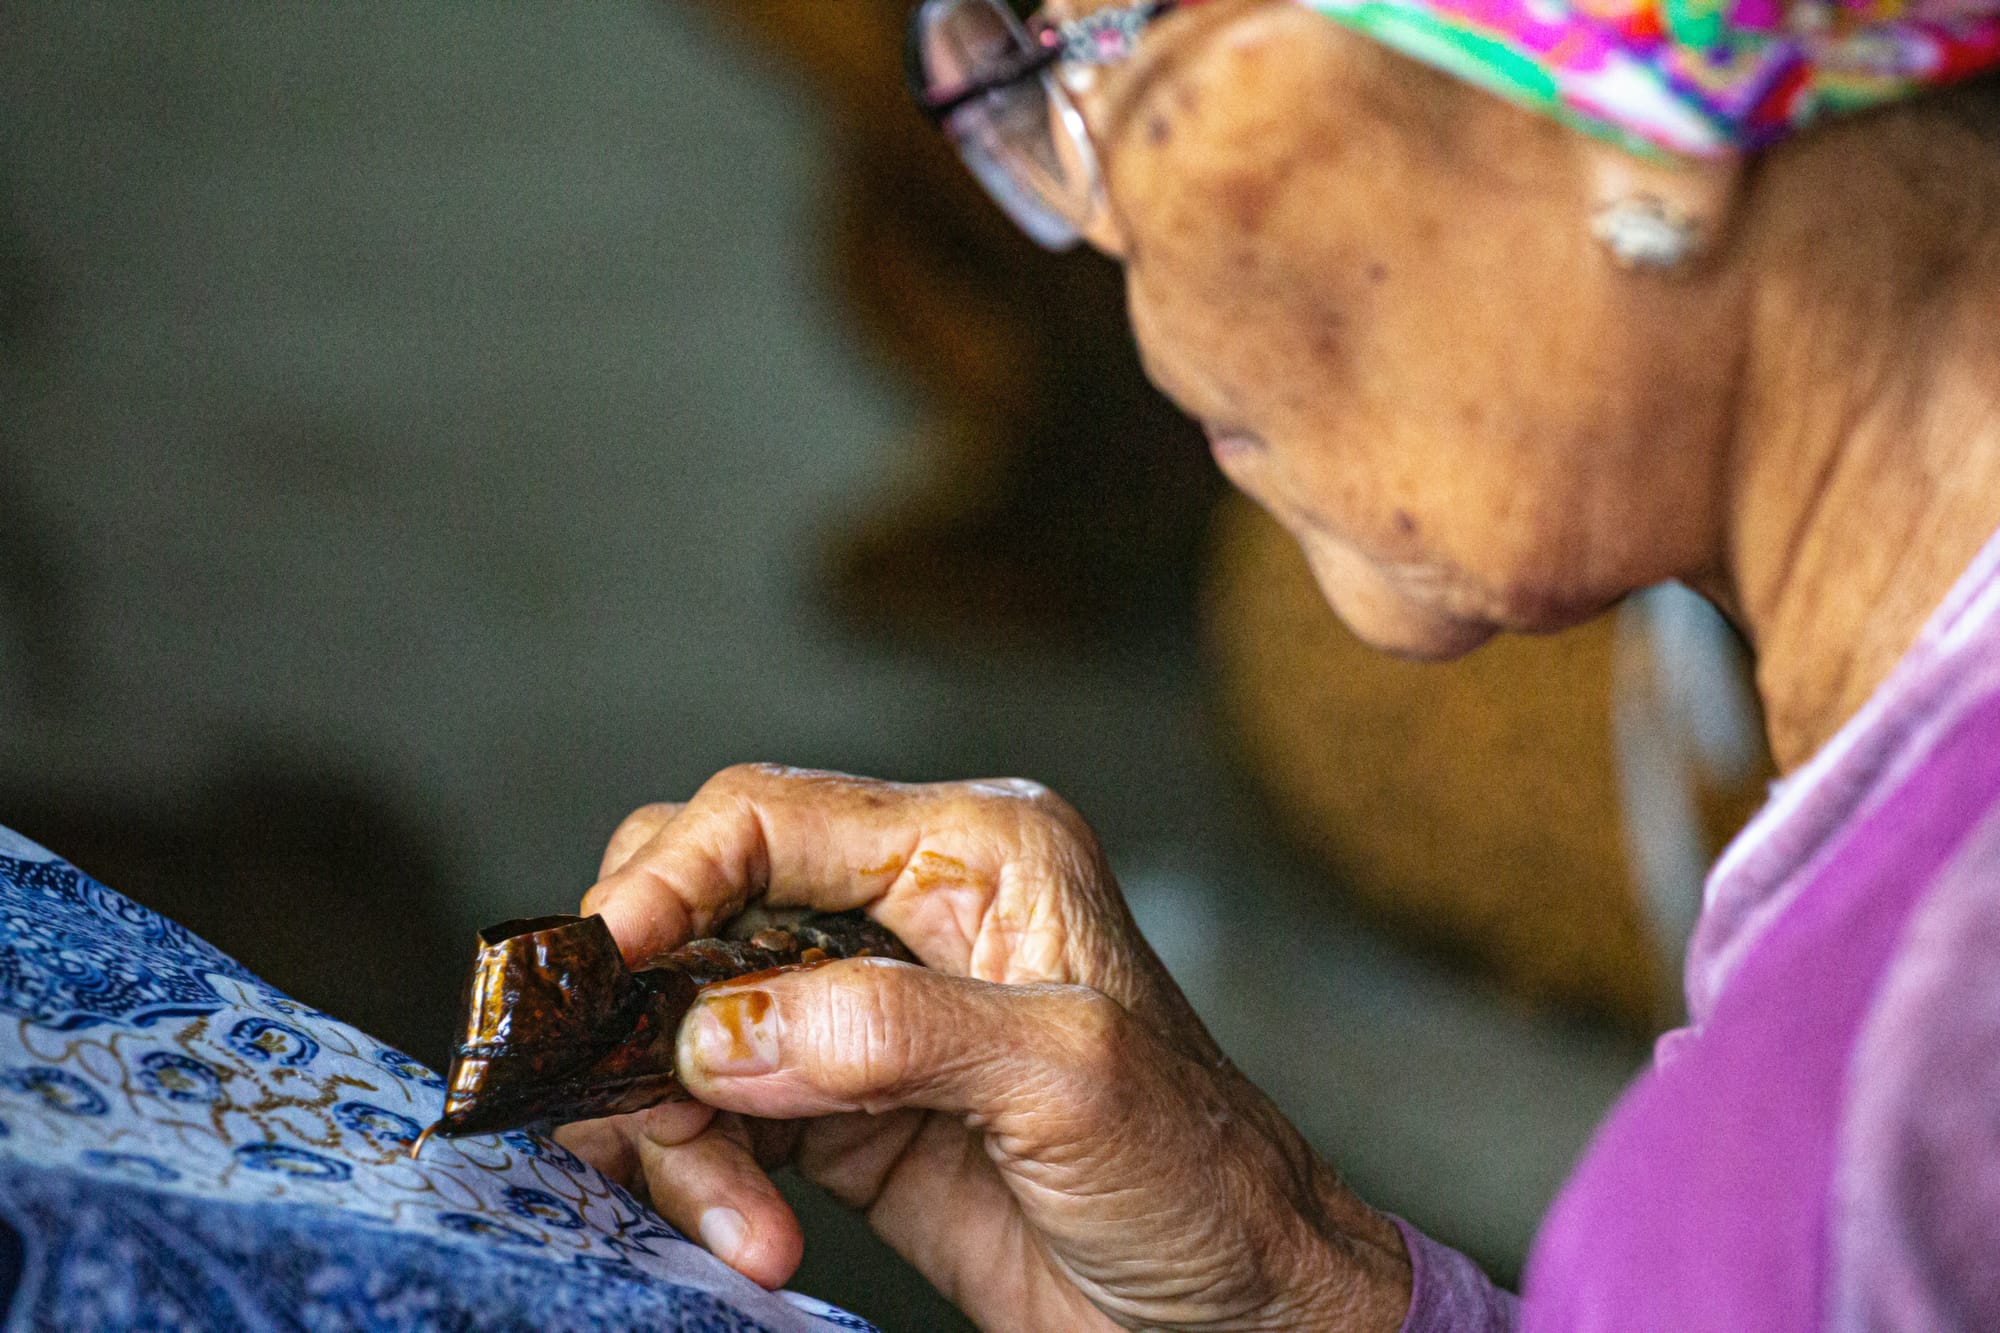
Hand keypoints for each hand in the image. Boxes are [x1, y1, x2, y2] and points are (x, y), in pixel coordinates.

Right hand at [562, 764, 1410, 1332]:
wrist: (1233, 1309)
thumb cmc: (1199, 1172)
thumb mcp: (1066, 1080)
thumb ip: (891, 1033)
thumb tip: (720, 1030)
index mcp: (975, 852)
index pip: (770, 817)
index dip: (668, 880)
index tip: (601, 970)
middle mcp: (910, 910)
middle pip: (706, 903)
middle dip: (650, 1003)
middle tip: (633, 1100)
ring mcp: (867, 1011)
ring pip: (693, 1019)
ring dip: (675, 1121)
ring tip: (730, 1219)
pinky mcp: (841, 1107)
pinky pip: (719, 1114)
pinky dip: (706, 1176)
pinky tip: (754, 1239)